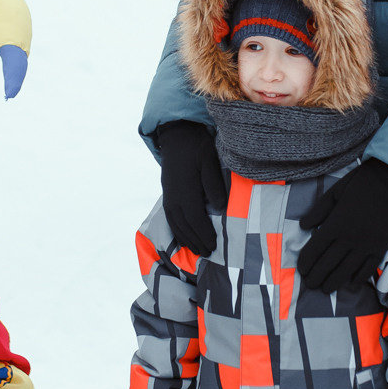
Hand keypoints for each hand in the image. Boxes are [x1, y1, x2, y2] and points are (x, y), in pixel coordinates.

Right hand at [157, 121, 226, 256]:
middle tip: (208, 253)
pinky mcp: (167, 193)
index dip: (204, 234)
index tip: (214, 245)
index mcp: (185, 191)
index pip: (195, 219)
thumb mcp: (210, 162)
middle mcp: (173, 197)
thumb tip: (220, 208)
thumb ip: (214, 186)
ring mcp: (168, 196)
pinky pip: (170, 217)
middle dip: (196, 240)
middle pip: (184, 225)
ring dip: (186, 238)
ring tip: (197, 249)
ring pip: (175, 223)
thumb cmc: (197, 147)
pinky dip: (177, 229)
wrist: (176, 135)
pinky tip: (183, 235)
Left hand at [298, 158, 387, 292]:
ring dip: (334, 282)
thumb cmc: (361, 183)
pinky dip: (359, 278)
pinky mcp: (381, 246)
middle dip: (317, 277)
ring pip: (346, 270)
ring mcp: (366, 244)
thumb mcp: (335, 191)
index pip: (315, 249)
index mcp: (335, 224)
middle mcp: (349, 238)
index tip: (302, 270)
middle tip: (311, 284)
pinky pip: (368, 268)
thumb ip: (318, 211)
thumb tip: (302, 226)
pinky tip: (351, 284)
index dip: (306, 263)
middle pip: (328, 264)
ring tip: (326, 289)